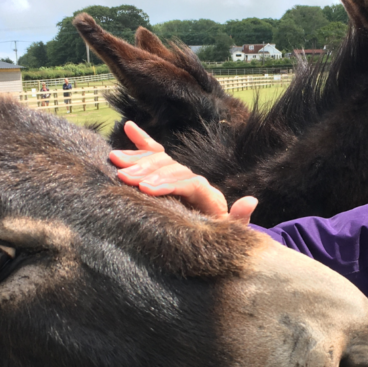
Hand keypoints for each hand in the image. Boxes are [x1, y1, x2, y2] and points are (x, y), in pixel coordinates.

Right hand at [108, 121, 257, 224]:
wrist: (209, 238)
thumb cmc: (216, 239)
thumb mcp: (229, 233)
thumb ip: (238, 218)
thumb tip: (251, 199)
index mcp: (208, 195)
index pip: (190, 182)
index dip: (170, 183)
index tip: (148, 190)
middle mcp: (193, 181)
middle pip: (172, 169)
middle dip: (148, 172)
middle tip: (126, 178)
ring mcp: (180, 176)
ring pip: (161, 160)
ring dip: (138, 159)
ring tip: (116, 160)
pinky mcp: (166, 176)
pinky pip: (155, 155)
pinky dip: (142, 141)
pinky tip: (128, 127)